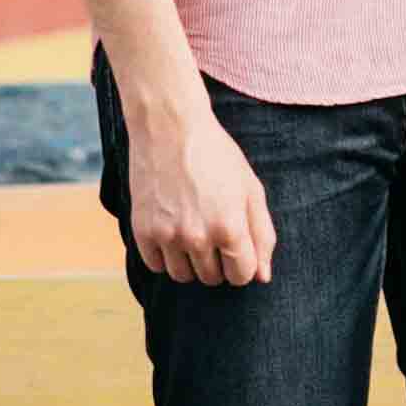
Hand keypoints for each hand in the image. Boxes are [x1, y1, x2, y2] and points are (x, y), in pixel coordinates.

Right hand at [125, 101, 276, 286]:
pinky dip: (164, 255)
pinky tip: (171, 228)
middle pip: (211, 278)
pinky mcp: (142, 231)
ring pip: (182, 276)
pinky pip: (156, 266)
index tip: (236, 245)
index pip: (241, 276)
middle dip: (216, 261)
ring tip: (192, 229)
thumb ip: (262, 234)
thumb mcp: (250, 188)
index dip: (242, 263)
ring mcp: (167, 235)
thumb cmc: (216, 155)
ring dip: (190, 261)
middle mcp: (198, 236)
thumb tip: (262, 276)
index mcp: (230, 227)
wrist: (170, 127)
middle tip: (212, 229)